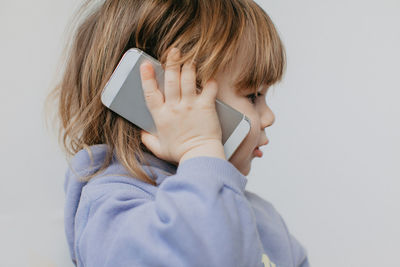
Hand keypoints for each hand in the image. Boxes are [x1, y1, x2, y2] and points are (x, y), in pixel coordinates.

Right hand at [139, 47, 225, 164]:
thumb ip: (147, 139)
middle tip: (174, 51)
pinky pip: (208, 89)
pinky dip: (210, 80)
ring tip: (190, 58)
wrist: (200, 156)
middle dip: (171, 63)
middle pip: (171, 80)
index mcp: (161, 116)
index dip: (147, 77)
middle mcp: (174, 108)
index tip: (146, 64)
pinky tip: (210, 74)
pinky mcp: (206, 107)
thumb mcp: (158, 148)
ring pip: (188, 80)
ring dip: (189, 66)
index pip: (150, 93)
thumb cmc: (180, 153)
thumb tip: (141, 132)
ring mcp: (191, 106)